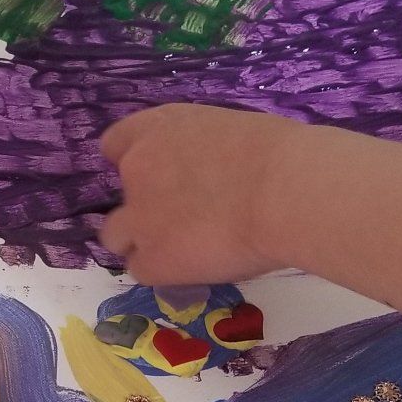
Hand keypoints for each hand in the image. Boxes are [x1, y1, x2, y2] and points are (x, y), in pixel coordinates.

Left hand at [97, 104, 310, 283]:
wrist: (285, 190)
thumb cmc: (278, 153)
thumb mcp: (229, 132)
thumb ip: (202, 152)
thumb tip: (212, 176)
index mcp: (157, 129)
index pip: (115, 145)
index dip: (134, 165)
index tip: (158, 179)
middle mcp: (137, 168)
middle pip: (116, 196)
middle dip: (141, 210)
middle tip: (181, 220)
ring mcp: (139, 216)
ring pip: (116, 237)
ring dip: (143, 243)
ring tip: (185, 250)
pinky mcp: (151, 258)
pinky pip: (143, 270)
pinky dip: (164, 272)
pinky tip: (197, 267)